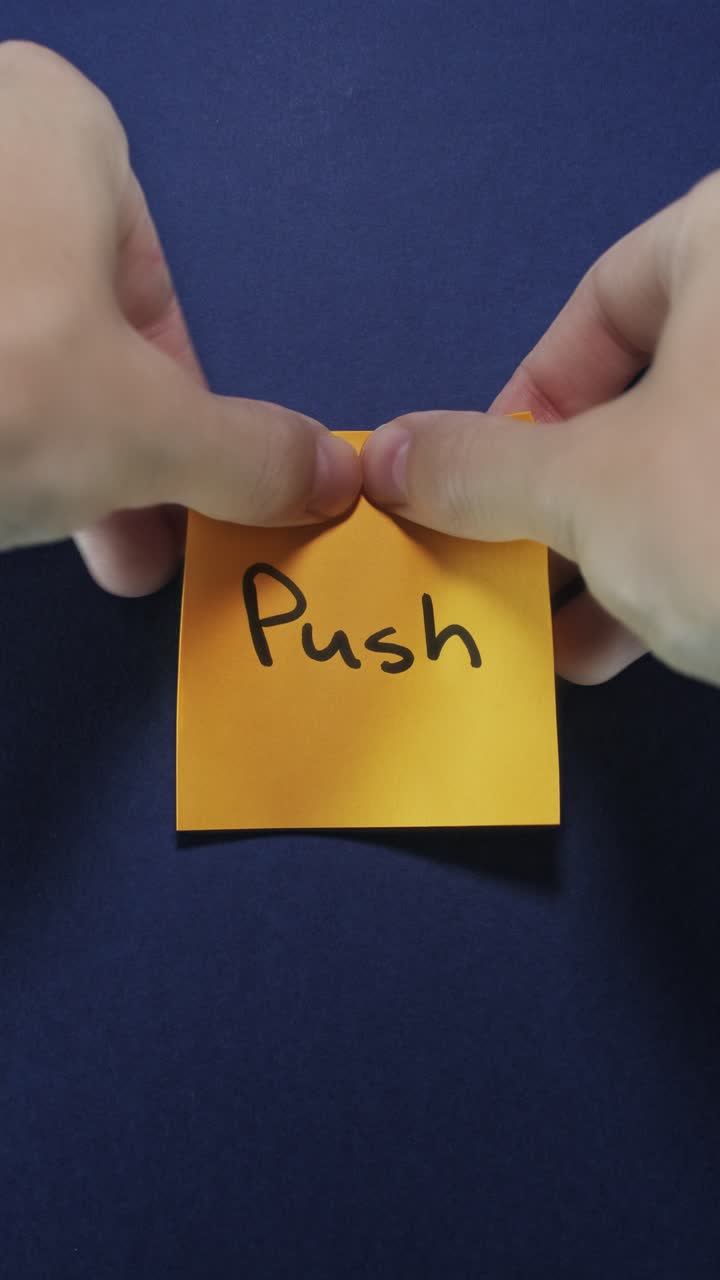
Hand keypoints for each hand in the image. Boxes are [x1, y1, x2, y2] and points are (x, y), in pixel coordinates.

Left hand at [0, 42, 359, 595]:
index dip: (178, 398)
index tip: (178, 480)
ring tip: (40, 538)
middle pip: (64, 324)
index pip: (150, 284)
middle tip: (123, 543)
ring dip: (33, 454)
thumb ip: (248, 452)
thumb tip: (329, 472)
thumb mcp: (149, 432)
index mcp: (52, 125)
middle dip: (104, 449)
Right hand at [363, 173, 719, 687]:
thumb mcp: (587, 490)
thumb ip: (477, 466)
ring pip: (703, 459)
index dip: (526, 397)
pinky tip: (628, 645)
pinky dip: (688, 565)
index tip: (483, 478)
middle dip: (566, 495)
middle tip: (512, 560)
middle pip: (652, 389)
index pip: (603, 299)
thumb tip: (383, 453)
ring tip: (555, 628)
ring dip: (616, 548)